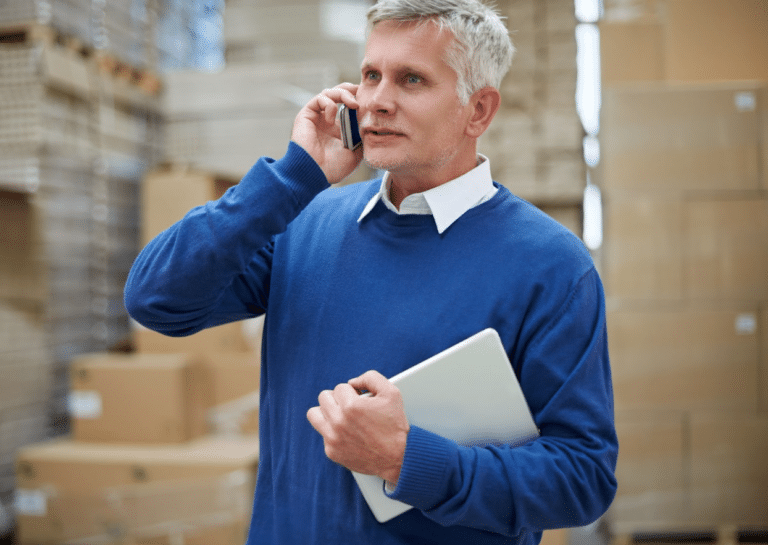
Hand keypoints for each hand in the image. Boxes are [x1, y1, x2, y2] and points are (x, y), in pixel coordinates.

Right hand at [291, 83, 363, 184]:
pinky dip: (329, 104)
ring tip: (353, 104)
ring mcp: (317, 117)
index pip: (349, 104)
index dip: (359, 98)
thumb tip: (371, 120)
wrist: (316, 173)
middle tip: (362, 92)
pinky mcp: (306, 115)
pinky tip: (332, 119)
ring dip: (343, 94)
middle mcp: (327, 120)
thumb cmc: (334, 167)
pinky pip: (319, 99)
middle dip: (351, 90)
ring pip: (329, 93)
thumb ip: (362, 135)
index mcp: (339, 127)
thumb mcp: (356, 151)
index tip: (371, 99)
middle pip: (339, 93)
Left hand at [307, 370, 409, 484]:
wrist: (399, 457)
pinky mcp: (331, 452)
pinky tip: (348, 434)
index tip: (361, 399)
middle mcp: (338, 422)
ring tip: (339, 415)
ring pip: (314, 415)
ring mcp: (333, 438)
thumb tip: (352, 382)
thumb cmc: (395, 425)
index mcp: (351, 406)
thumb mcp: (391, 393)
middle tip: (350, 406)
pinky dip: (333, 432)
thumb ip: (371, 378)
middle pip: (323, 397)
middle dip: (338, 398)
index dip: (353, 392)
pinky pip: (323, 434)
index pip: (340, 387)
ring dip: (326, 412)